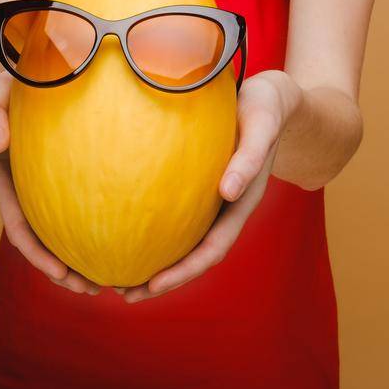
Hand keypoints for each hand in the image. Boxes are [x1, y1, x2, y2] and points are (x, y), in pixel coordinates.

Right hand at [0, 71, 100, 294]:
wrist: (38, 73)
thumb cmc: (16, 84)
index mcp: (8, 180)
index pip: (20, 226)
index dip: (37, 254)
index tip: (60, 273)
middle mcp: (29, 190)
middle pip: (45, 241)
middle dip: (65, 270)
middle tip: (93, 288)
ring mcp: (52, 187)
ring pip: (70, 231)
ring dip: (86, 258)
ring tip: (116, 279)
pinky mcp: (77, 178)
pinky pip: (92, 205)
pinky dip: (106, 224)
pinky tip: (133, 234)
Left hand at [121, 71, 301, 303]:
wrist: (273, 94)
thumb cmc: (266, 108)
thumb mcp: (262, 127)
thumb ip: (249, 158)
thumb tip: (227, 192)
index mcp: (241, 204)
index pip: (212, 250)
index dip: (183, 271)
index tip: (153, 284)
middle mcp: (225, 207)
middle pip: (192, 255)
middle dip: (162, 279)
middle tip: (124, 294)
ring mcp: (212, 198)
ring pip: (181, 238)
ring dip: (154, 258)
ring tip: (115, 272)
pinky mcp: (199, 183)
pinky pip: (174, 211)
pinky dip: (151, 225)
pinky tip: (122, 221)